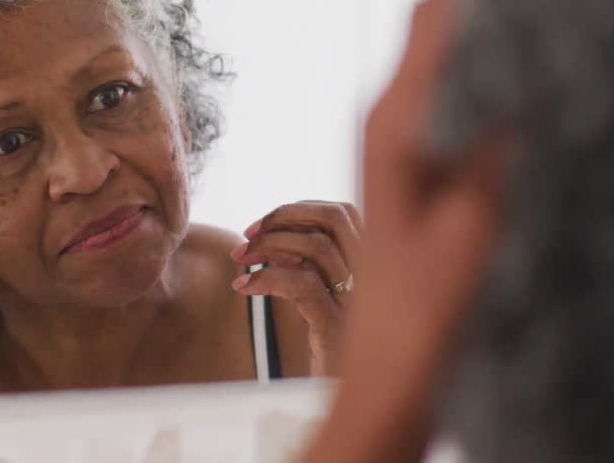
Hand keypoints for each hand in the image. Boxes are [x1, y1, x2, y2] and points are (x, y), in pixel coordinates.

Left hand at [230, 200, 360, 375]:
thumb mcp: (320, 303)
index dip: (298, 210)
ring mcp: (359, 302)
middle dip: (284, 215)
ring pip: (317, 246)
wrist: (349, 403)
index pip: (341, 213)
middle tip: (247, 234)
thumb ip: (305, 269)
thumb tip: (273, 244)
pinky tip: (244, 288)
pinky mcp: (338, 328)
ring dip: (269, 244)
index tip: (261, 225)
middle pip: (335, 216)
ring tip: (240, 259)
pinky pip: (302, 285)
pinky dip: (267, 278)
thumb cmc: (333, 353)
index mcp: (372, 266)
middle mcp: (373, 277)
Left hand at [300, 0, 541, 462]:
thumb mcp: (472, 233)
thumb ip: (495, 153)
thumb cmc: (420, 320)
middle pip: (439, 17)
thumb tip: (528, 73)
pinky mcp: (416, 162)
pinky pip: (452, 82)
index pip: (446, 17)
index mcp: (396, 126)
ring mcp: (399, 140)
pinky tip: (520, 49)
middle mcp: (389, 120)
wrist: (388, 378)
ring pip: (444, 46)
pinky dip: (487, 47)